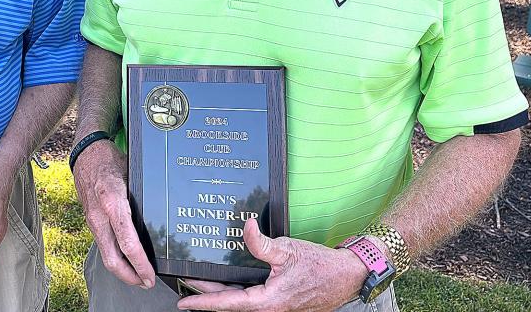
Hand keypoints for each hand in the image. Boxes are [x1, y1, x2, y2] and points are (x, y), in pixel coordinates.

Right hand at [72, 139, 155, 288]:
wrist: (85, 153)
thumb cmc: (109, 160)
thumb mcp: (130, 172)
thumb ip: (140, 197)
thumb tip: (158, 218)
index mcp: (112, 201)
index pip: (127, 242)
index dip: (140, 264)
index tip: (150, 276)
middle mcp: (100, 215)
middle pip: (112, 259)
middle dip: (130, 277)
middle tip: (147, 283)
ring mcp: (92, 220)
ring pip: (106, 255)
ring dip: (122, 270)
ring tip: (139, 276)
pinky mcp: (91, 221)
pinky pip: (103, 245)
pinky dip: (115, 257)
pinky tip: (127, 259)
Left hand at [176, 218, 367, 311]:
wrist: (346, 276)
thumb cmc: (320, 266)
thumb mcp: (288, 249)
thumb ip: (262, 243)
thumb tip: (246, 228)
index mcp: (268, 301)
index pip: (227, 303)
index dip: (203, 301)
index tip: (184, 301)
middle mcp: (270, 308)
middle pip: (231, 303)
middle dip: (208, 295)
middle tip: (187, 284)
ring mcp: (276, 307)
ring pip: (242, 302)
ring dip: (223, 293)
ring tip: (204, 283)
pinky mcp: (281, 303)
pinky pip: (254, 299)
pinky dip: (239, 291)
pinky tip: (233, 282)